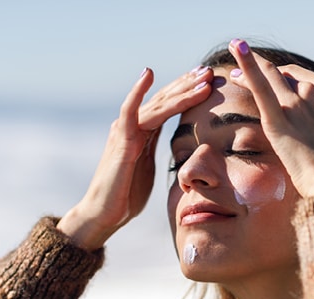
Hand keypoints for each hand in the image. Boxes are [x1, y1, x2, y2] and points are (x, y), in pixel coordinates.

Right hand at [58, 66, 212, 249]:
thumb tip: (175, 150)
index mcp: (143, 132)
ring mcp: (125, 130)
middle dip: (188, 84)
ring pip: (157, 104)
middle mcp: (133, 125)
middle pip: (165, 99)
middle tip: (209, 70)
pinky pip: (130, 111)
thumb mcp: (148, 168)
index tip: (208, 81)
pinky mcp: (120, 140)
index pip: (168, 106)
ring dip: (180, 90)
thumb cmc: (126, 195)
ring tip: (201, 77)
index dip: (187, 92)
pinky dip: (138, 91)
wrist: (104, 214)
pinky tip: (148, 74)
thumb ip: (156, 152)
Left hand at [227, 39, 313, 196]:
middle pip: (284, 76)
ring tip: (233, 64)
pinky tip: (236, 48)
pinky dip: (247, 65)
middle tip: (243, 74)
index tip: (275, 79)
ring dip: (250, 66)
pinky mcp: (277, 120)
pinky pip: (259, 86)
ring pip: (269, 76)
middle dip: (266, 73)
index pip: (303, 77)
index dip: (287, 77)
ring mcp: (294, 104)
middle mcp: (313, 92)